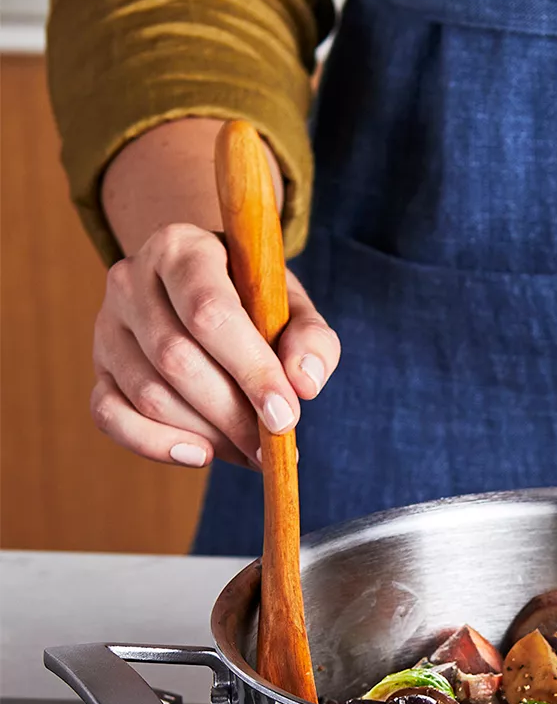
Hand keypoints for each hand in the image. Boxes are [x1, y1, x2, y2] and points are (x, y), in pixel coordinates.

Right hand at [91, 116, 339, 468]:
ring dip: (206, 434)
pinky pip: (111, 415)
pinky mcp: (99, 367)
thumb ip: (311, 339)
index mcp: (182, 249)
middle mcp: (131, 280)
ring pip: (149, 393)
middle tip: (273, 447)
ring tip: (252, 452)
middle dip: (232, 414)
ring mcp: (107, 325)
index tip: (285, 416)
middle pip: (177, 359)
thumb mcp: (292, 306)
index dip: (250, 369)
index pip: (209, 312)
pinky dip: (155, 444)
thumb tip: (306, 383)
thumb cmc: (253, 300)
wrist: (205, 289)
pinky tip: (200, 455)